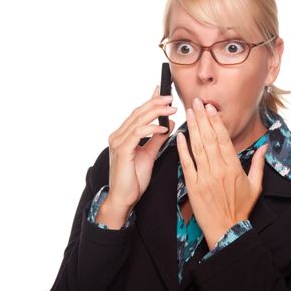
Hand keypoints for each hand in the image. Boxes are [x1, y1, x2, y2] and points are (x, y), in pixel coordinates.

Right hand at [97, 86, 176, 228]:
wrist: (124, 199)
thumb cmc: (134, 180)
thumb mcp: (150, 155)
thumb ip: (157, 139)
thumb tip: (168, 124)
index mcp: (123, 135)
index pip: (138, 113)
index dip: (150, 100)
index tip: (163, 91)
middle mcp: (118, 135)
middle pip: (138, 112)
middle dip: (156, 103)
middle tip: (171, 98)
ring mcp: (118, 142)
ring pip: (138, 119)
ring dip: (156, 112)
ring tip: (172, 110)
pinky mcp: (122, 150)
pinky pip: (137, 133)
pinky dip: (151, 128)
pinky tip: (163, 128)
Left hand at [176, 98, 267, 248]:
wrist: (227, 230)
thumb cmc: (241, 208)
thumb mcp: (256, 185)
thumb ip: (258, 163)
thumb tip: (265, 146)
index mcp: (233, 167)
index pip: (223, 138)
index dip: (216, 121)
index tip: (211, 108)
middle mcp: (218, 169)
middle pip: (208, 138)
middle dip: (202, 118)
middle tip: (196, 102)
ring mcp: (204, 177)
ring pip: (197, 147)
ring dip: (192, 128)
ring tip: (189, 113)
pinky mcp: (192, 186)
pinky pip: (186, 164)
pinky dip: (182, 149)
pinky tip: (180, 136)